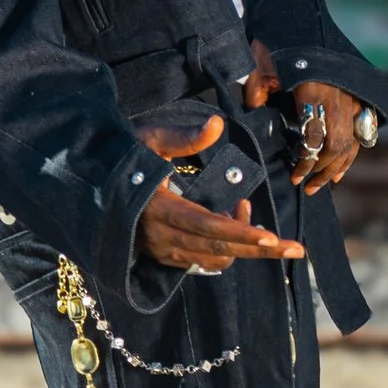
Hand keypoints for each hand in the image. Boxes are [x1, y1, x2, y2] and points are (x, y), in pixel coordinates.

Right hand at [131, 111, 307, 277]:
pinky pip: (203, 261)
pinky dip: (225, 248)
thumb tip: (218, 125)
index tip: (271, 237)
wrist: (91, 191)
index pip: (207, 226)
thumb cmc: (122, 161)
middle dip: (260, 250)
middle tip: (296, 249)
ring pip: (214, 258)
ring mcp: (163, 251)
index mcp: (158, 209)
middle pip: (219, 249)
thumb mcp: (147, 140)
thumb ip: (183, 137)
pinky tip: (235, 225)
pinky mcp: (164, 256)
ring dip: (241, 244)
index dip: (240, 233)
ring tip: (250, 215)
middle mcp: (162, 237)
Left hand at [240, 42, 375, 194]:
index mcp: (314, 90)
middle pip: (336, 144)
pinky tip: (341, 170)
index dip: (305, 160)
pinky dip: (351, 153)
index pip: (314, 136)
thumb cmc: (278, 44)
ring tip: (322, 184)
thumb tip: (254, 111)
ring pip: (351, 141)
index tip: (295, 175)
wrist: (303, 18)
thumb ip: (257, 89)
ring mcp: (352, 96)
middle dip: (322, 169)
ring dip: (337, 166)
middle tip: (306, 186)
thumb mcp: (261, 63)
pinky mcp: (359, 96)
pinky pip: (361, 132)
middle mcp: (338, 96)